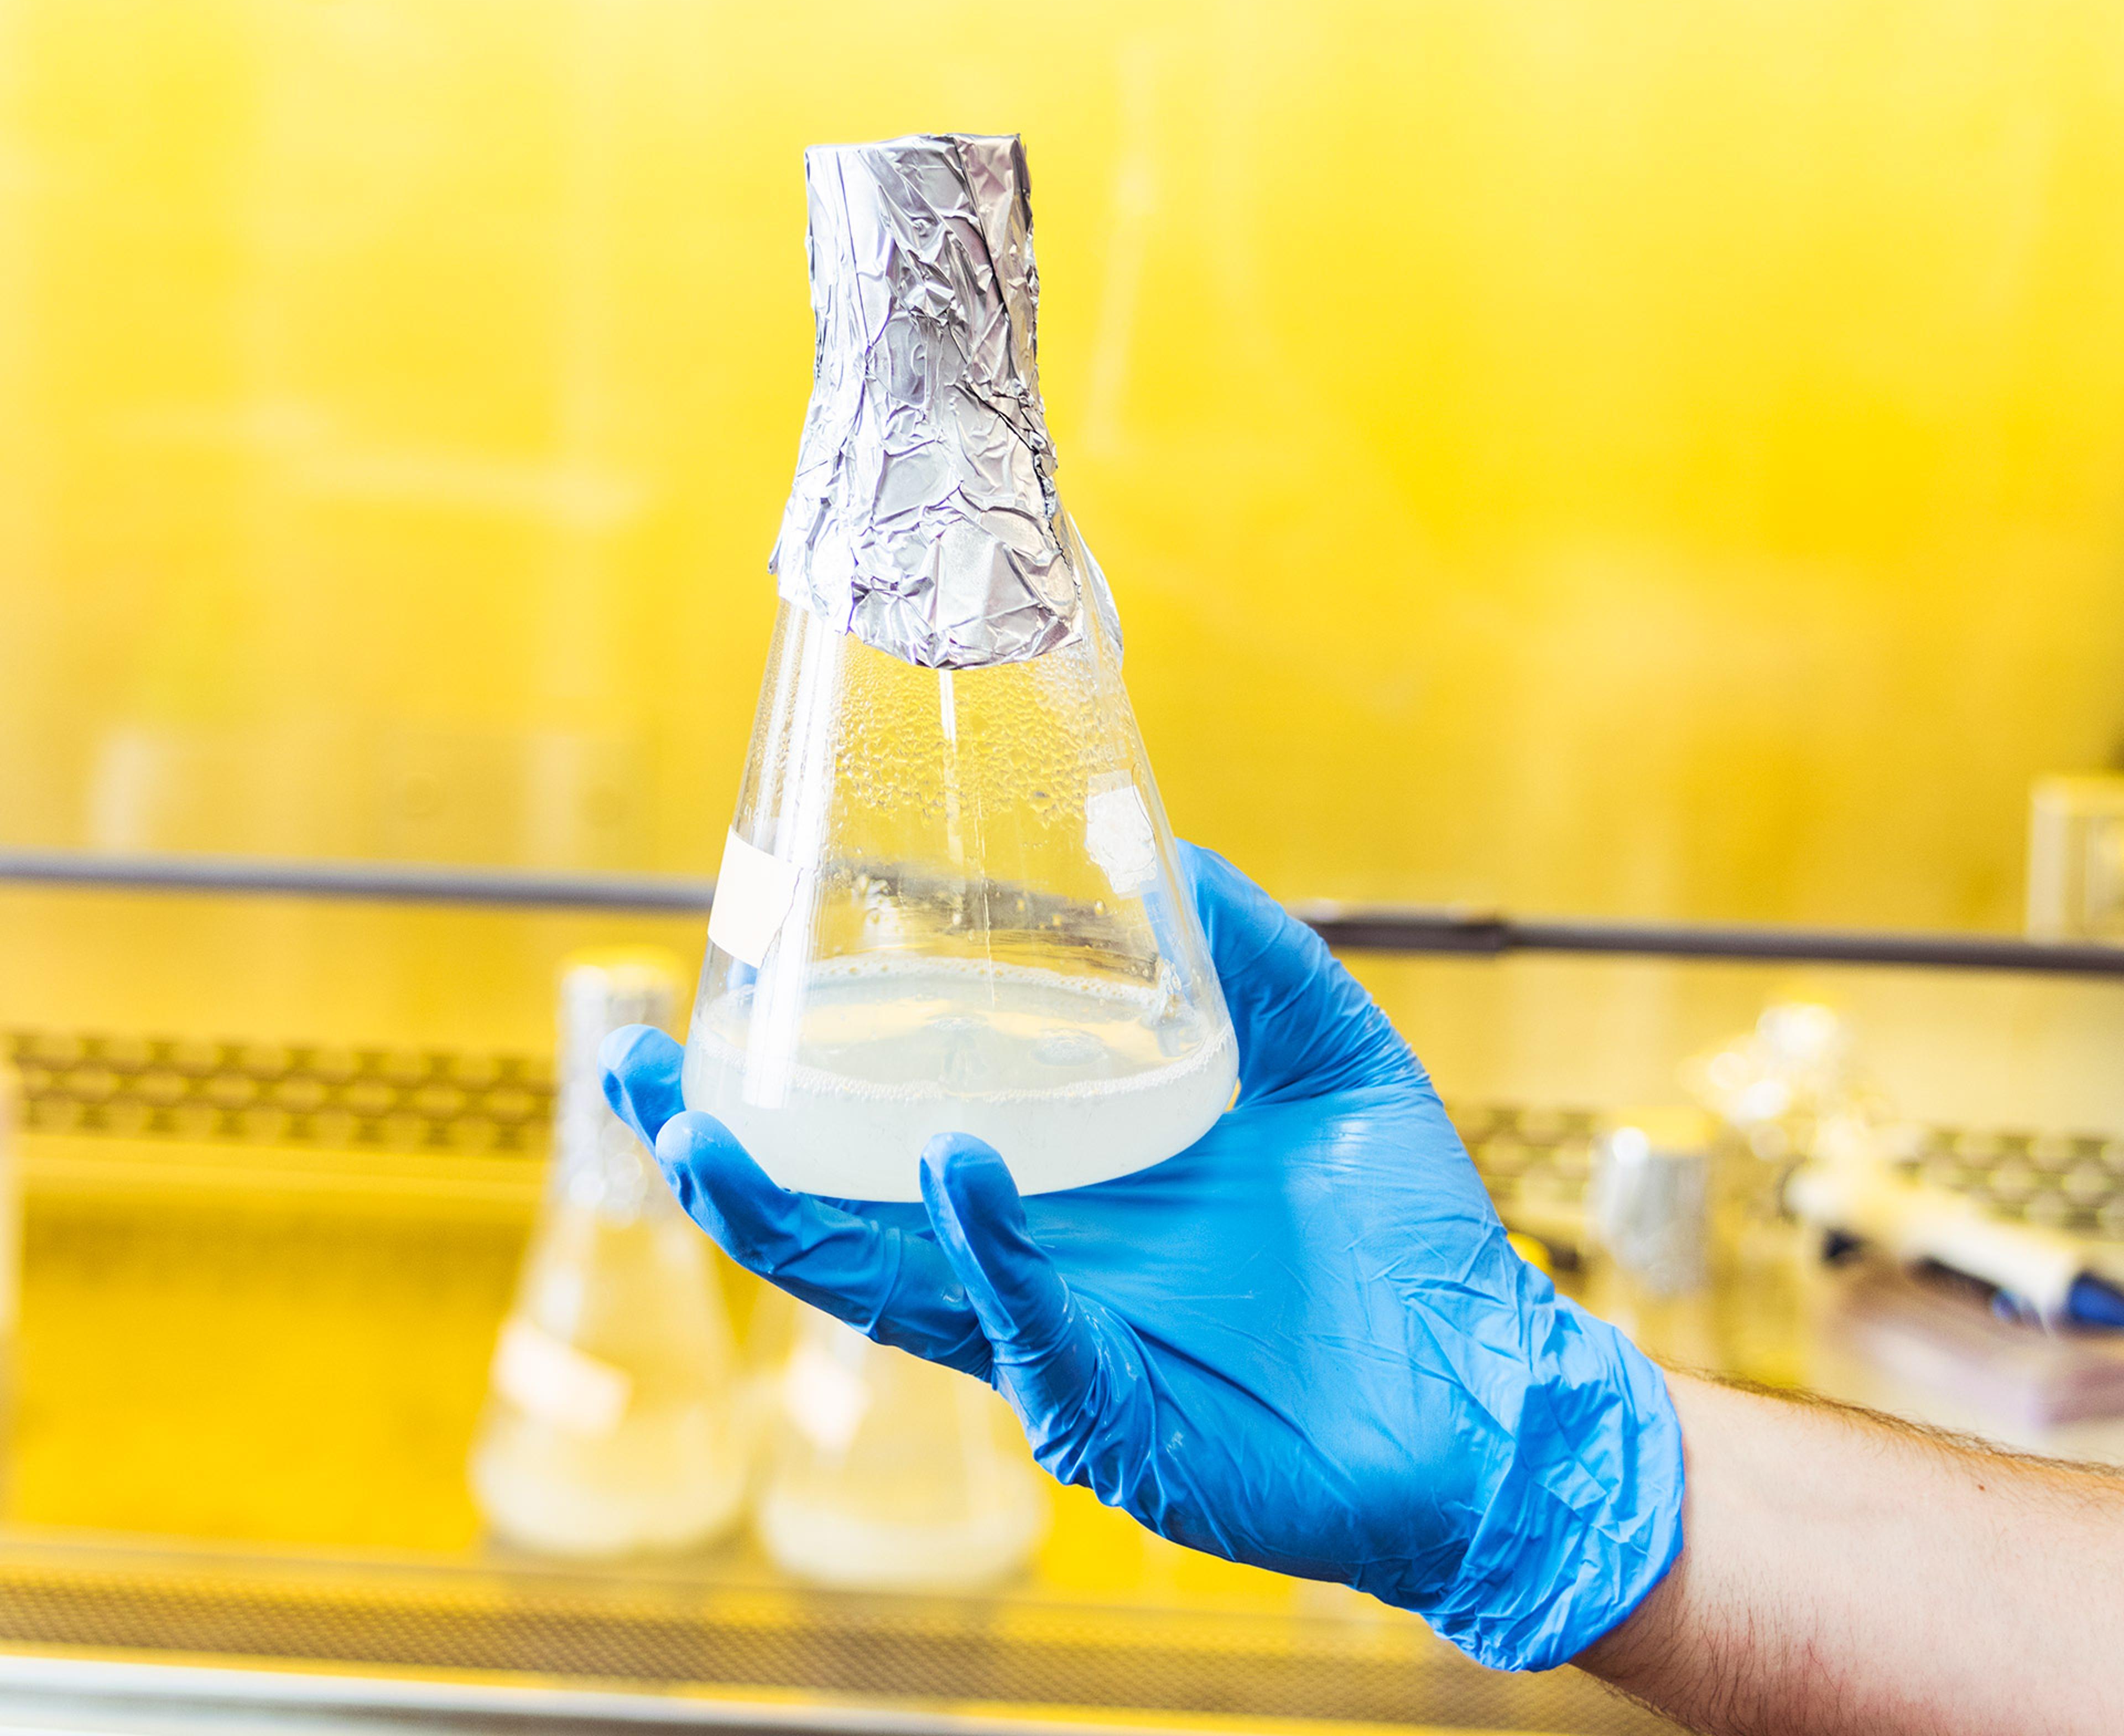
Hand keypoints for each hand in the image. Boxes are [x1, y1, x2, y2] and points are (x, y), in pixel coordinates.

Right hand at [604, 843, 1681, 1670]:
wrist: (1497, 1393)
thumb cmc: (1406, 1239)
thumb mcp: (1326, 1053)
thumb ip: (1252, 951)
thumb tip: (1167, 842)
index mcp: (1067, 1192)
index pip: (897, 1136)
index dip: (802, 1085)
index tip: (725, 996)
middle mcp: (1037, 1269)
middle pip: (842, 1219)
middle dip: (727, 1160)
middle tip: (639, 1077)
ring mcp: (1061, 1347)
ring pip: (886, 1288)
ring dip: (788, 1219)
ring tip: (704, 1138)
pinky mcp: (1113, 1416)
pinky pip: (1024, 1329)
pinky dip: (981, 1247)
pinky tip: (954, 1167)